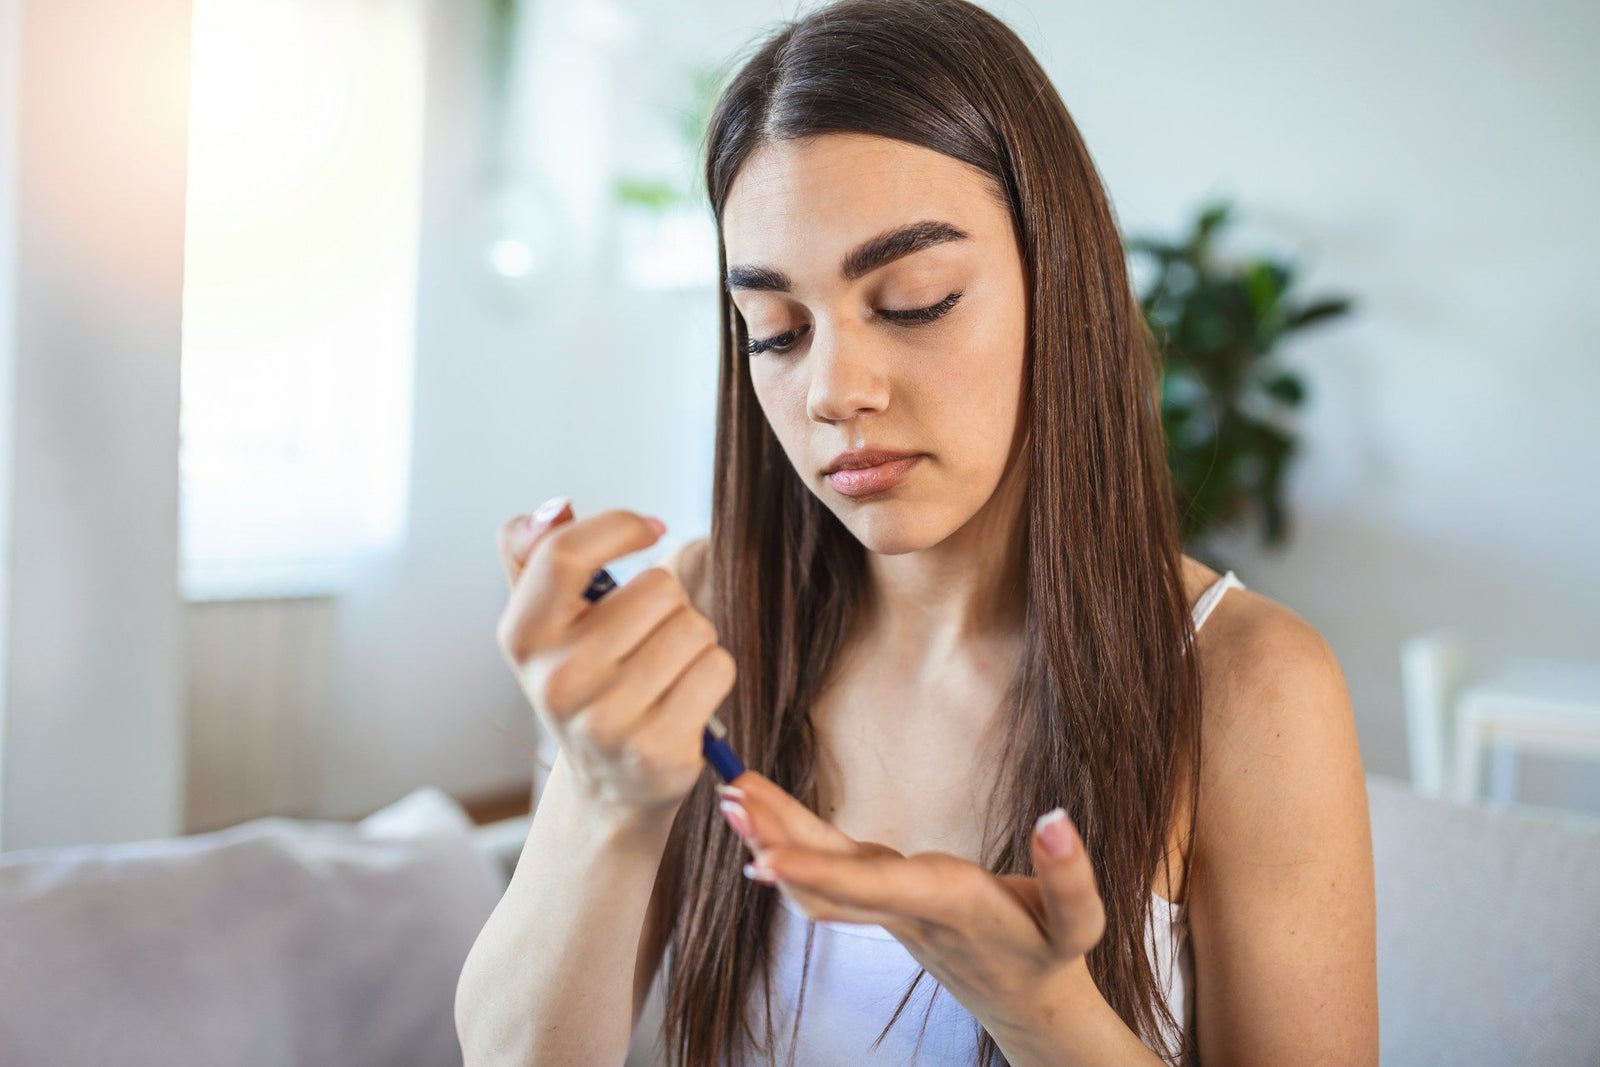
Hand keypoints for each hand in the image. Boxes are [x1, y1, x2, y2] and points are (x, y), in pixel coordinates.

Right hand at [495, 497, 736, 814]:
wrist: (607, 786)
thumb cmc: (584, 683)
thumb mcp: (543, 620)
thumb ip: (533, 552)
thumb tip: (554, 508)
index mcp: (523, 636)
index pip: (564, 553)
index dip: (619, 526)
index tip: (649, 528)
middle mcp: (556, 680)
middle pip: (658, 588)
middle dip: (669, 604)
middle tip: (647, 639)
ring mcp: (606, 721)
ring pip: (693, 627)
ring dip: (693, 641)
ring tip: (665, 671)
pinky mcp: (658, 750)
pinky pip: (717, 668)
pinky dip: (713, 675)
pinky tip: (685, 699)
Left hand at [716, 772, 1106, 1039]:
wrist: (1029, 1004)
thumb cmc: (1051, 955)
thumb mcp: (1080, 925)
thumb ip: (1071, 876)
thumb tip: (1055, 817)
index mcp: (949, 906)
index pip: (874, 888)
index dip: (817, 872)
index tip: (763, 858)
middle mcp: (906, 909)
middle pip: (827, 878)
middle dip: (776, 840)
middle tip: (727, 795)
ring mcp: (888, 908)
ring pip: (820, 877)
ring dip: (775, 835)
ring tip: (732, 792)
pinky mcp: (885, 899)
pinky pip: (828, 873)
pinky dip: (792, 844)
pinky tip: (761, 821)